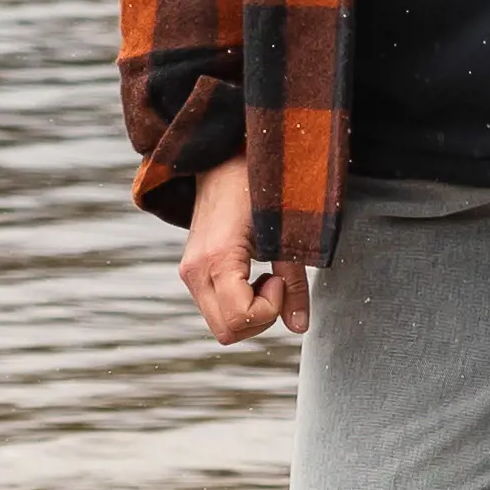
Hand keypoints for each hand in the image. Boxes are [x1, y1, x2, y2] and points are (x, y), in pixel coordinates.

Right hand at [176, 165, 307, 344]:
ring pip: (221, 325)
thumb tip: (300, 327)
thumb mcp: (285, 233)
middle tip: (276, 280)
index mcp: (216, 258)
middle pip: (228, 331)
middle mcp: (195, 270)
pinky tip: (254, 275)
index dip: (270, 307)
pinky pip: (216, 308)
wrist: (223, 157)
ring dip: (251, 313)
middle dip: (261, 317)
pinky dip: (240, 304)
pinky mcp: (193, 271)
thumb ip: (295, 282)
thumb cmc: (258, 185)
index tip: (279, 276)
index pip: (240, 317)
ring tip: (266, 276)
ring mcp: (190, 272)